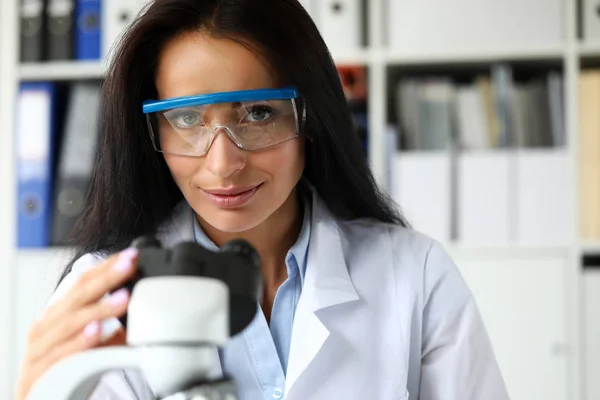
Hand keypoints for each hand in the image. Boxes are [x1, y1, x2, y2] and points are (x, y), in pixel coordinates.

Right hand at [14, 248, 138, 399]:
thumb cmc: (63, 369)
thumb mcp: (92, 341)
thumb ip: (112, 325)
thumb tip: (143, 310)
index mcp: (58, 314)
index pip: (82, 282)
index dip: (106, 267)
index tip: (130, 256)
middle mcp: (46, 325)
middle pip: (77, 295)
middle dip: (106, 278)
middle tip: (130, 264)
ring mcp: (39, 347)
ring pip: (70, 321)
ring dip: (99, 308)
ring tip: (124, 297)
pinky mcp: (38, 371)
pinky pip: (60, 354)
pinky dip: (79, 341)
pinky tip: (97, 332)